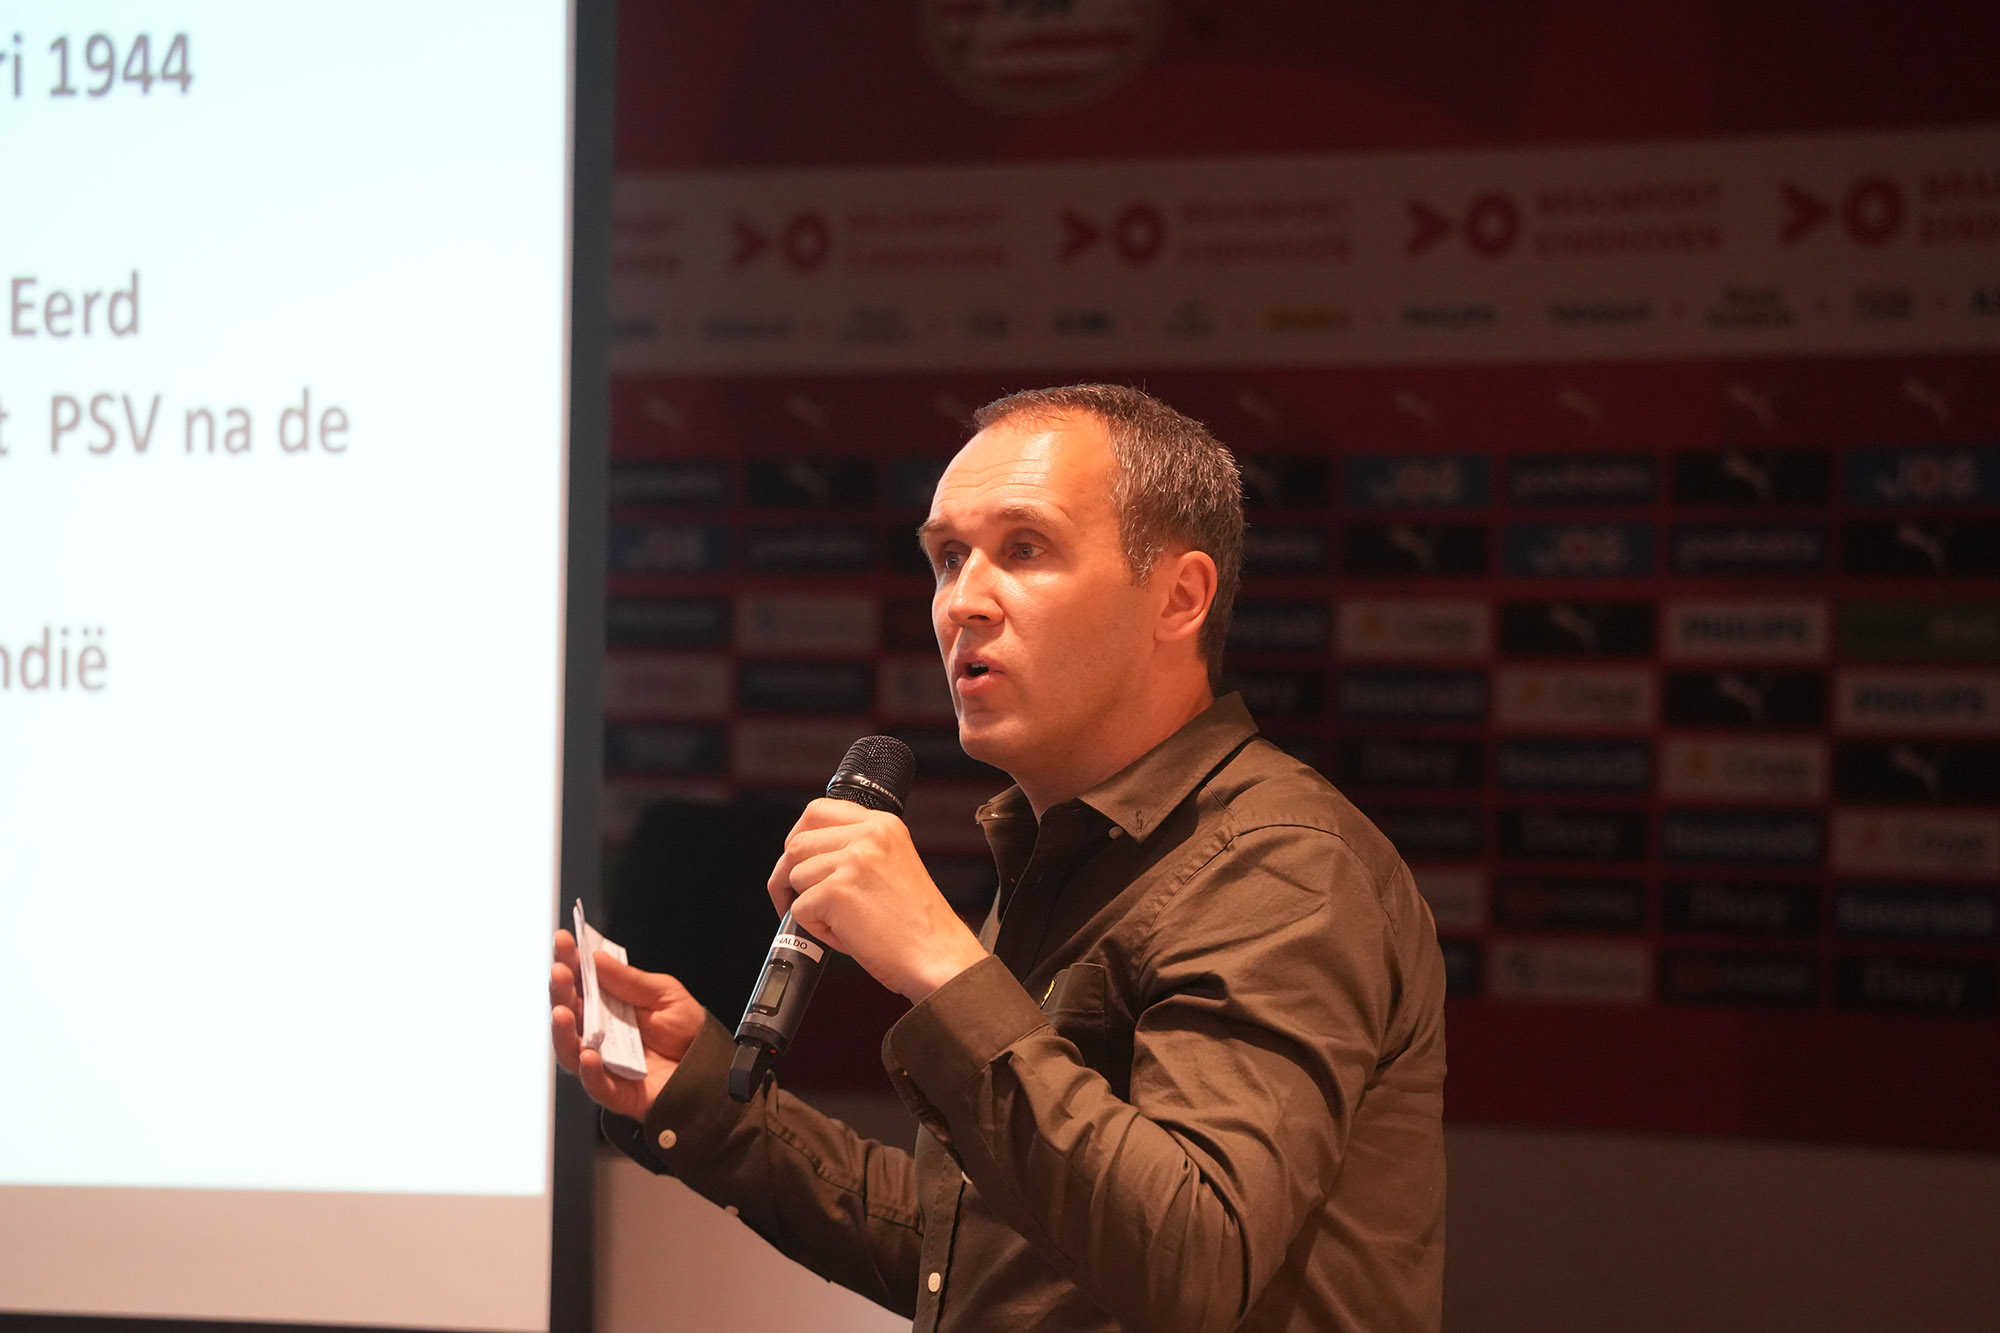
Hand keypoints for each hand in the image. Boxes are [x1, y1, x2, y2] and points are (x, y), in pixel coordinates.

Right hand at [549, 929, 704, 1119]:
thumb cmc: (687, 1029)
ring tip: (562, 1012)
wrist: (711, 1067)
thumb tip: (596, 957)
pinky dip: (589, 1072)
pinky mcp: (615, 1091)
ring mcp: (603, 1062)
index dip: (569, 961)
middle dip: (561, 990)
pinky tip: (588, 1055)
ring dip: (562, 1031)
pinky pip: (595, 1084)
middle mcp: (599, 1032)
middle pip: (570, 1012)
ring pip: (571, 1049)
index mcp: (608, 1004)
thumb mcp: (664, 993)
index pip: (580, 981)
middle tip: (559, 971)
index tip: (563, 941)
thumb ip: (630, 980)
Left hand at [767, 798, 987, 1002]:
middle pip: (798, 842)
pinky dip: (814, 929)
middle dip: (786, 874)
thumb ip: (857, 850)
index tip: (796, 860)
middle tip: (792, 898)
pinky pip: (799, 909)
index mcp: (883, 825)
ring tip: (838, 923)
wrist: (938, 957)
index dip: (799, 836)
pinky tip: (844, 935)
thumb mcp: (892, 866)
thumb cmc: (917, 924)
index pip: (818, 811)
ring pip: (795, 876)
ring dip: (805, 905)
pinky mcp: (837, 891)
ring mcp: (852, 861)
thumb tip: (809, 856)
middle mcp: (869, 835)